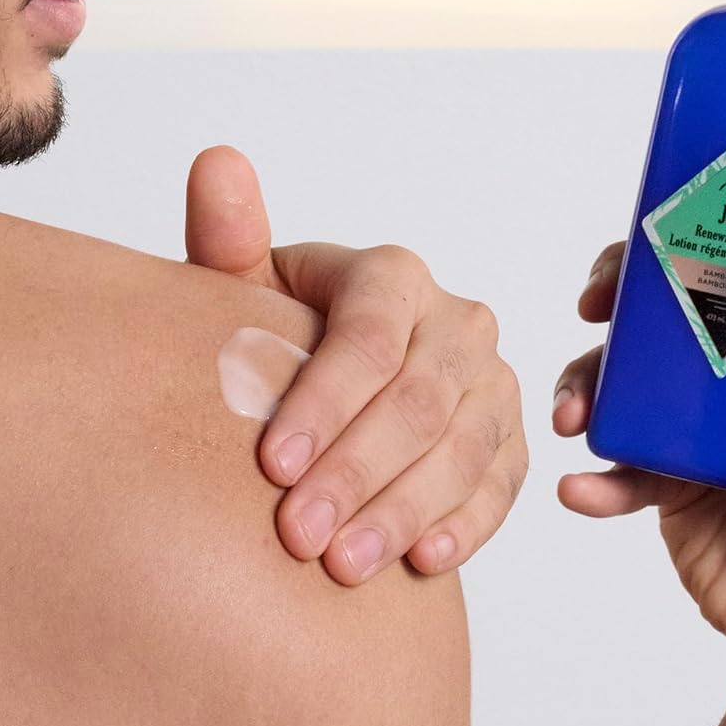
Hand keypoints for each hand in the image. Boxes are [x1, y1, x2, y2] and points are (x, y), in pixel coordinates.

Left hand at [185, 144, 527, 586]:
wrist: (327, 397)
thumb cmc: (276, 338)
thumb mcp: (245, 291)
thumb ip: (228, 236)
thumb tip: (215, 160)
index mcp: (392, 275)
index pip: (369, 335)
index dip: (325, 400)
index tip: (272, 463)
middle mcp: (456, 320)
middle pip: (419, 399)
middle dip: (356, 470)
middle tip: (298, 535)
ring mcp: (491, 382)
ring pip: (465, 446)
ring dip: (405, 509)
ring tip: (343, 564)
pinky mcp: (510, 440)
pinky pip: (502, 484)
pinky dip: (466, 525)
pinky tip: (420, 563)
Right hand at [554, 239, 725, 669]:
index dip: (694, 246)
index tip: (658, 238)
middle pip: (669, 317)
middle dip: (618, 302)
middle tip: (594, 306)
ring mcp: (702, 433)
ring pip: (628, 382)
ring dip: (586, 383)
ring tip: (573, 414)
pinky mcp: (671, 486)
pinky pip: (619, 466)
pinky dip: (592, 474)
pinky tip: (578, 485)